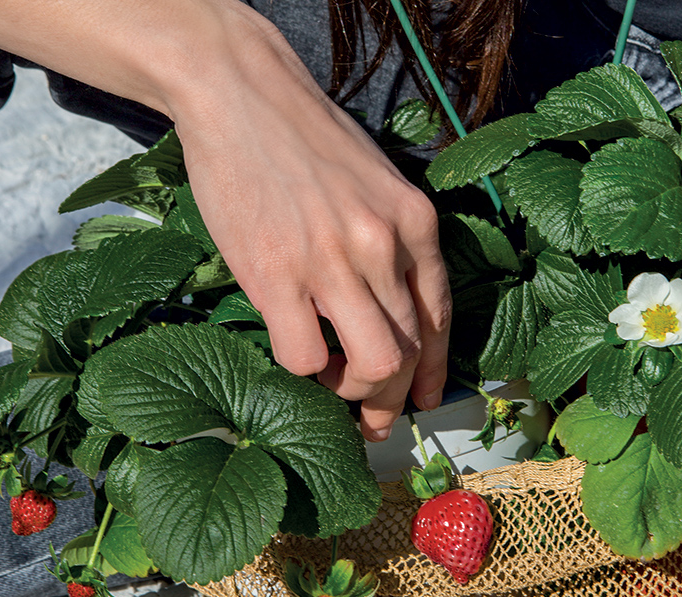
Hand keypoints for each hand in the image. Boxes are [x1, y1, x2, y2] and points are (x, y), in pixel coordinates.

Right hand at [0, 0, 451, 439]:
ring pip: (371, 365)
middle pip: (409, 351)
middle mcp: (385, 244)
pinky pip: (305, 358)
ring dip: (353, 394)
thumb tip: (388, 312)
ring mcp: (333, 260)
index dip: (433, 370)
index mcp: (415, 221)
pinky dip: (304, 371)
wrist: (241, 93)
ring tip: (331, 385)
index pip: (440, 318)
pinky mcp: (276, 274)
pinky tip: (294, 351)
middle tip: (373, 418)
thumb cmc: (306, 138)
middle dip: (392, 398)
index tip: (420, 397)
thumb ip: (392, 242)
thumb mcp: (375, 182)